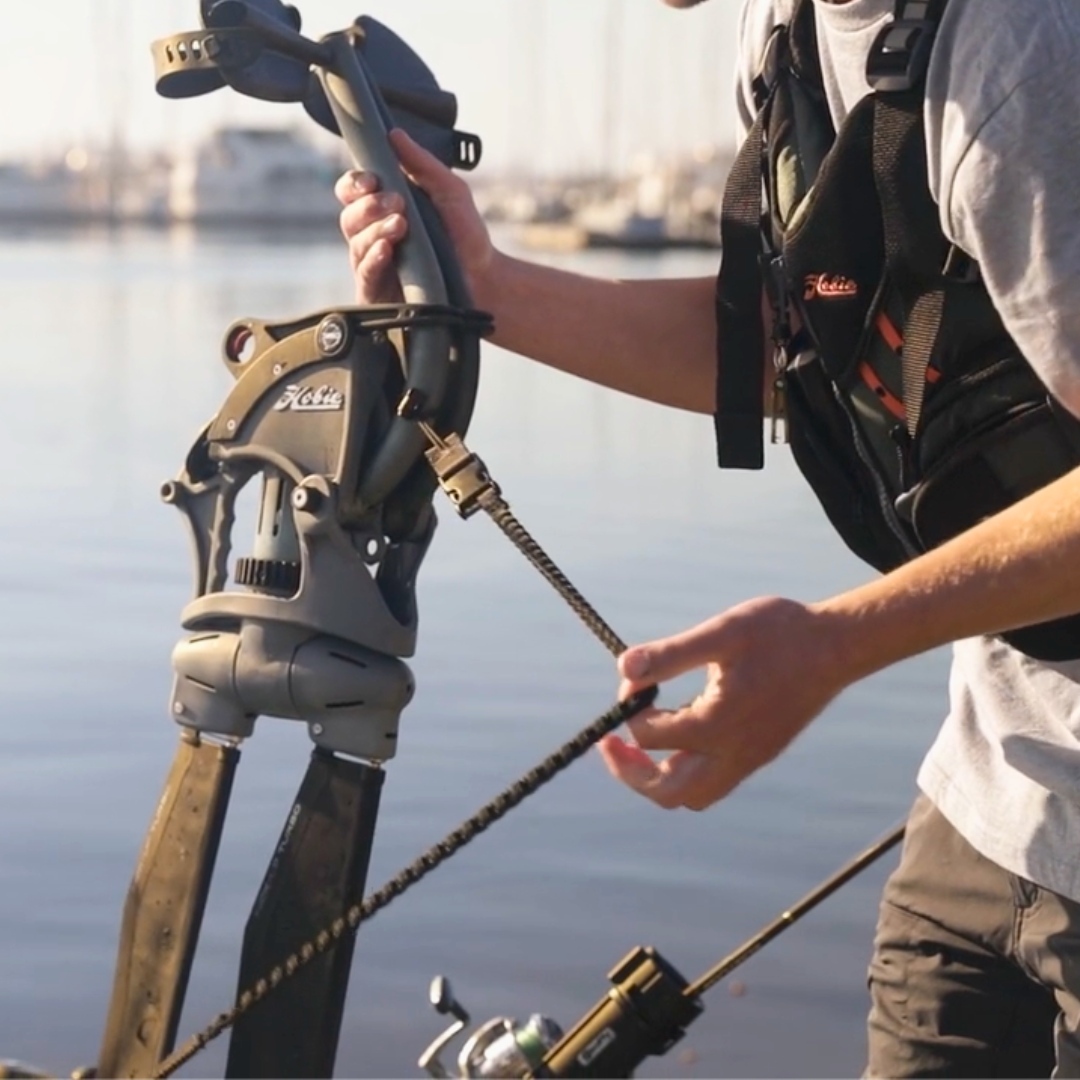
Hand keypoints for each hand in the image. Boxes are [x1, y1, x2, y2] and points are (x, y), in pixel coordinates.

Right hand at [335, 129, 495, 305]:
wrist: (484, 278)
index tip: (373, 180)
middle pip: (349, 216)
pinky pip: (365, 274)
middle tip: (397, 203)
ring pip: (356, 243)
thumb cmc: (465, 236)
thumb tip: (395, 134)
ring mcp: (374, 264)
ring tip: (401, 225)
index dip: (355, 183)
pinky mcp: (378, 292)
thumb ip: (423, 164)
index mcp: (384, 209)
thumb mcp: (450, 192)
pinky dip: (373, 259)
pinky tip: (386, 249)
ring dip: (375, 229)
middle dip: (369, 205)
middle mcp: (374, 234)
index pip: (352, 191)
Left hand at [598, 597, 849, 809]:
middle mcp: (733, 753)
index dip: (629, 707)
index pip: (651, 736)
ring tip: (638, 745)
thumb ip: (671, 654)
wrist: (836, 646)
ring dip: (657, 778)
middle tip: (610, 742)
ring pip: (692, 795)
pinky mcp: (758, 755)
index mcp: (719, 724)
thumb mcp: (722, 632)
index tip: (634, 677)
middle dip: (631, 772)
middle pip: (668, 792)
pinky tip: (678, 733)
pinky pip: (712, 783)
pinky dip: (684, 771)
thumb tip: (624, 668)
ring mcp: (748, 759)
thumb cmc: (780, 633)